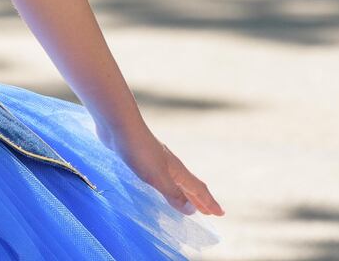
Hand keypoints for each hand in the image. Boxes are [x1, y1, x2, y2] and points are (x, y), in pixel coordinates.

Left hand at [97, 120, 223, 216]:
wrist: (118, 124)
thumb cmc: (139, 150)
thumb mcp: (157, 176)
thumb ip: (173, 193)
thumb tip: (192, 211)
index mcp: (177, 171)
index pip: (198, 189)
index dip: (209, 202)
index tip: (221, 214)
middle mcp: (170, 166)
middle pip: (189, 186)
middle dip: (200, 200)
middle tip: (209, 212)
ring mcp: (157, 161)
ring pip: (176, 181)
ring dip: (184, 193)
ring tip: (187, 202)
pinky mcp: (143, 159)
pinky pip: (161, 177)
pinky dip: (167, 187)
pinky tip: (158, 187)